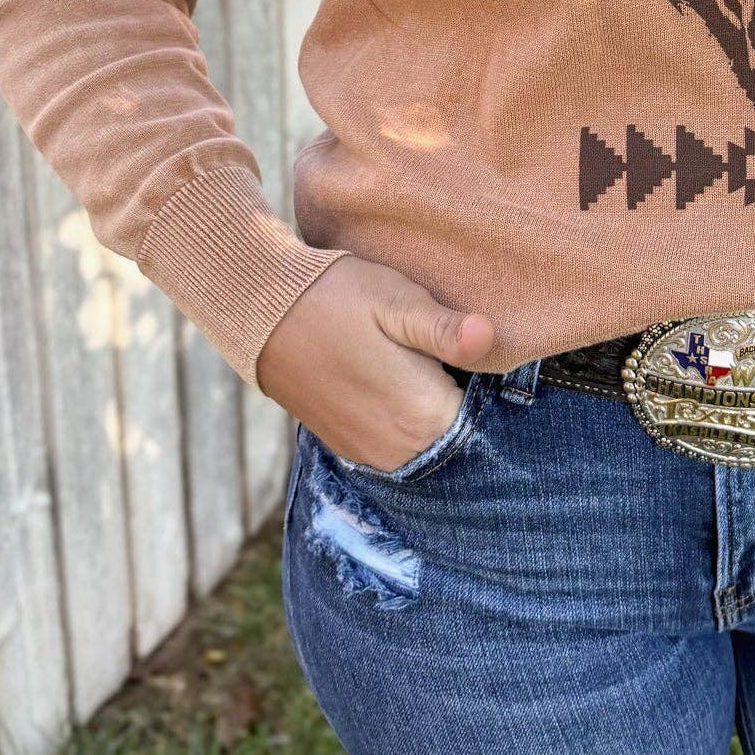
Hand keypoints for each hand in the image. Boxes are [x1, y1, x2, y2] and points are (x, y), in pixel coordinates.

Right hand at [254, 256, 495, 470]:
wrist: (263, 312)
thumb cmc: (337, 298)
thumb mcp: (396, 300)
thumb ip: (444, 328)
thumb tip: (488, 336)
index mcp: (422, 416)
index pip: (488, 421)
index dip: (491, 388)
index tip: (481, 357)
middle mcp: (400, 450)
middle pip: (461, 436)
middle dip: (466, 403)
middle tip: (451, 357)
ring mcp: (372, 455)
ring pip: (431, 445)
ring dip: (437, 415)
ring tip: (427, 368)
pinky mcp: (350, 449)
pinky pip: (400, 447)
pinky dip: (408, 423)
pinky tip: (401, 385)